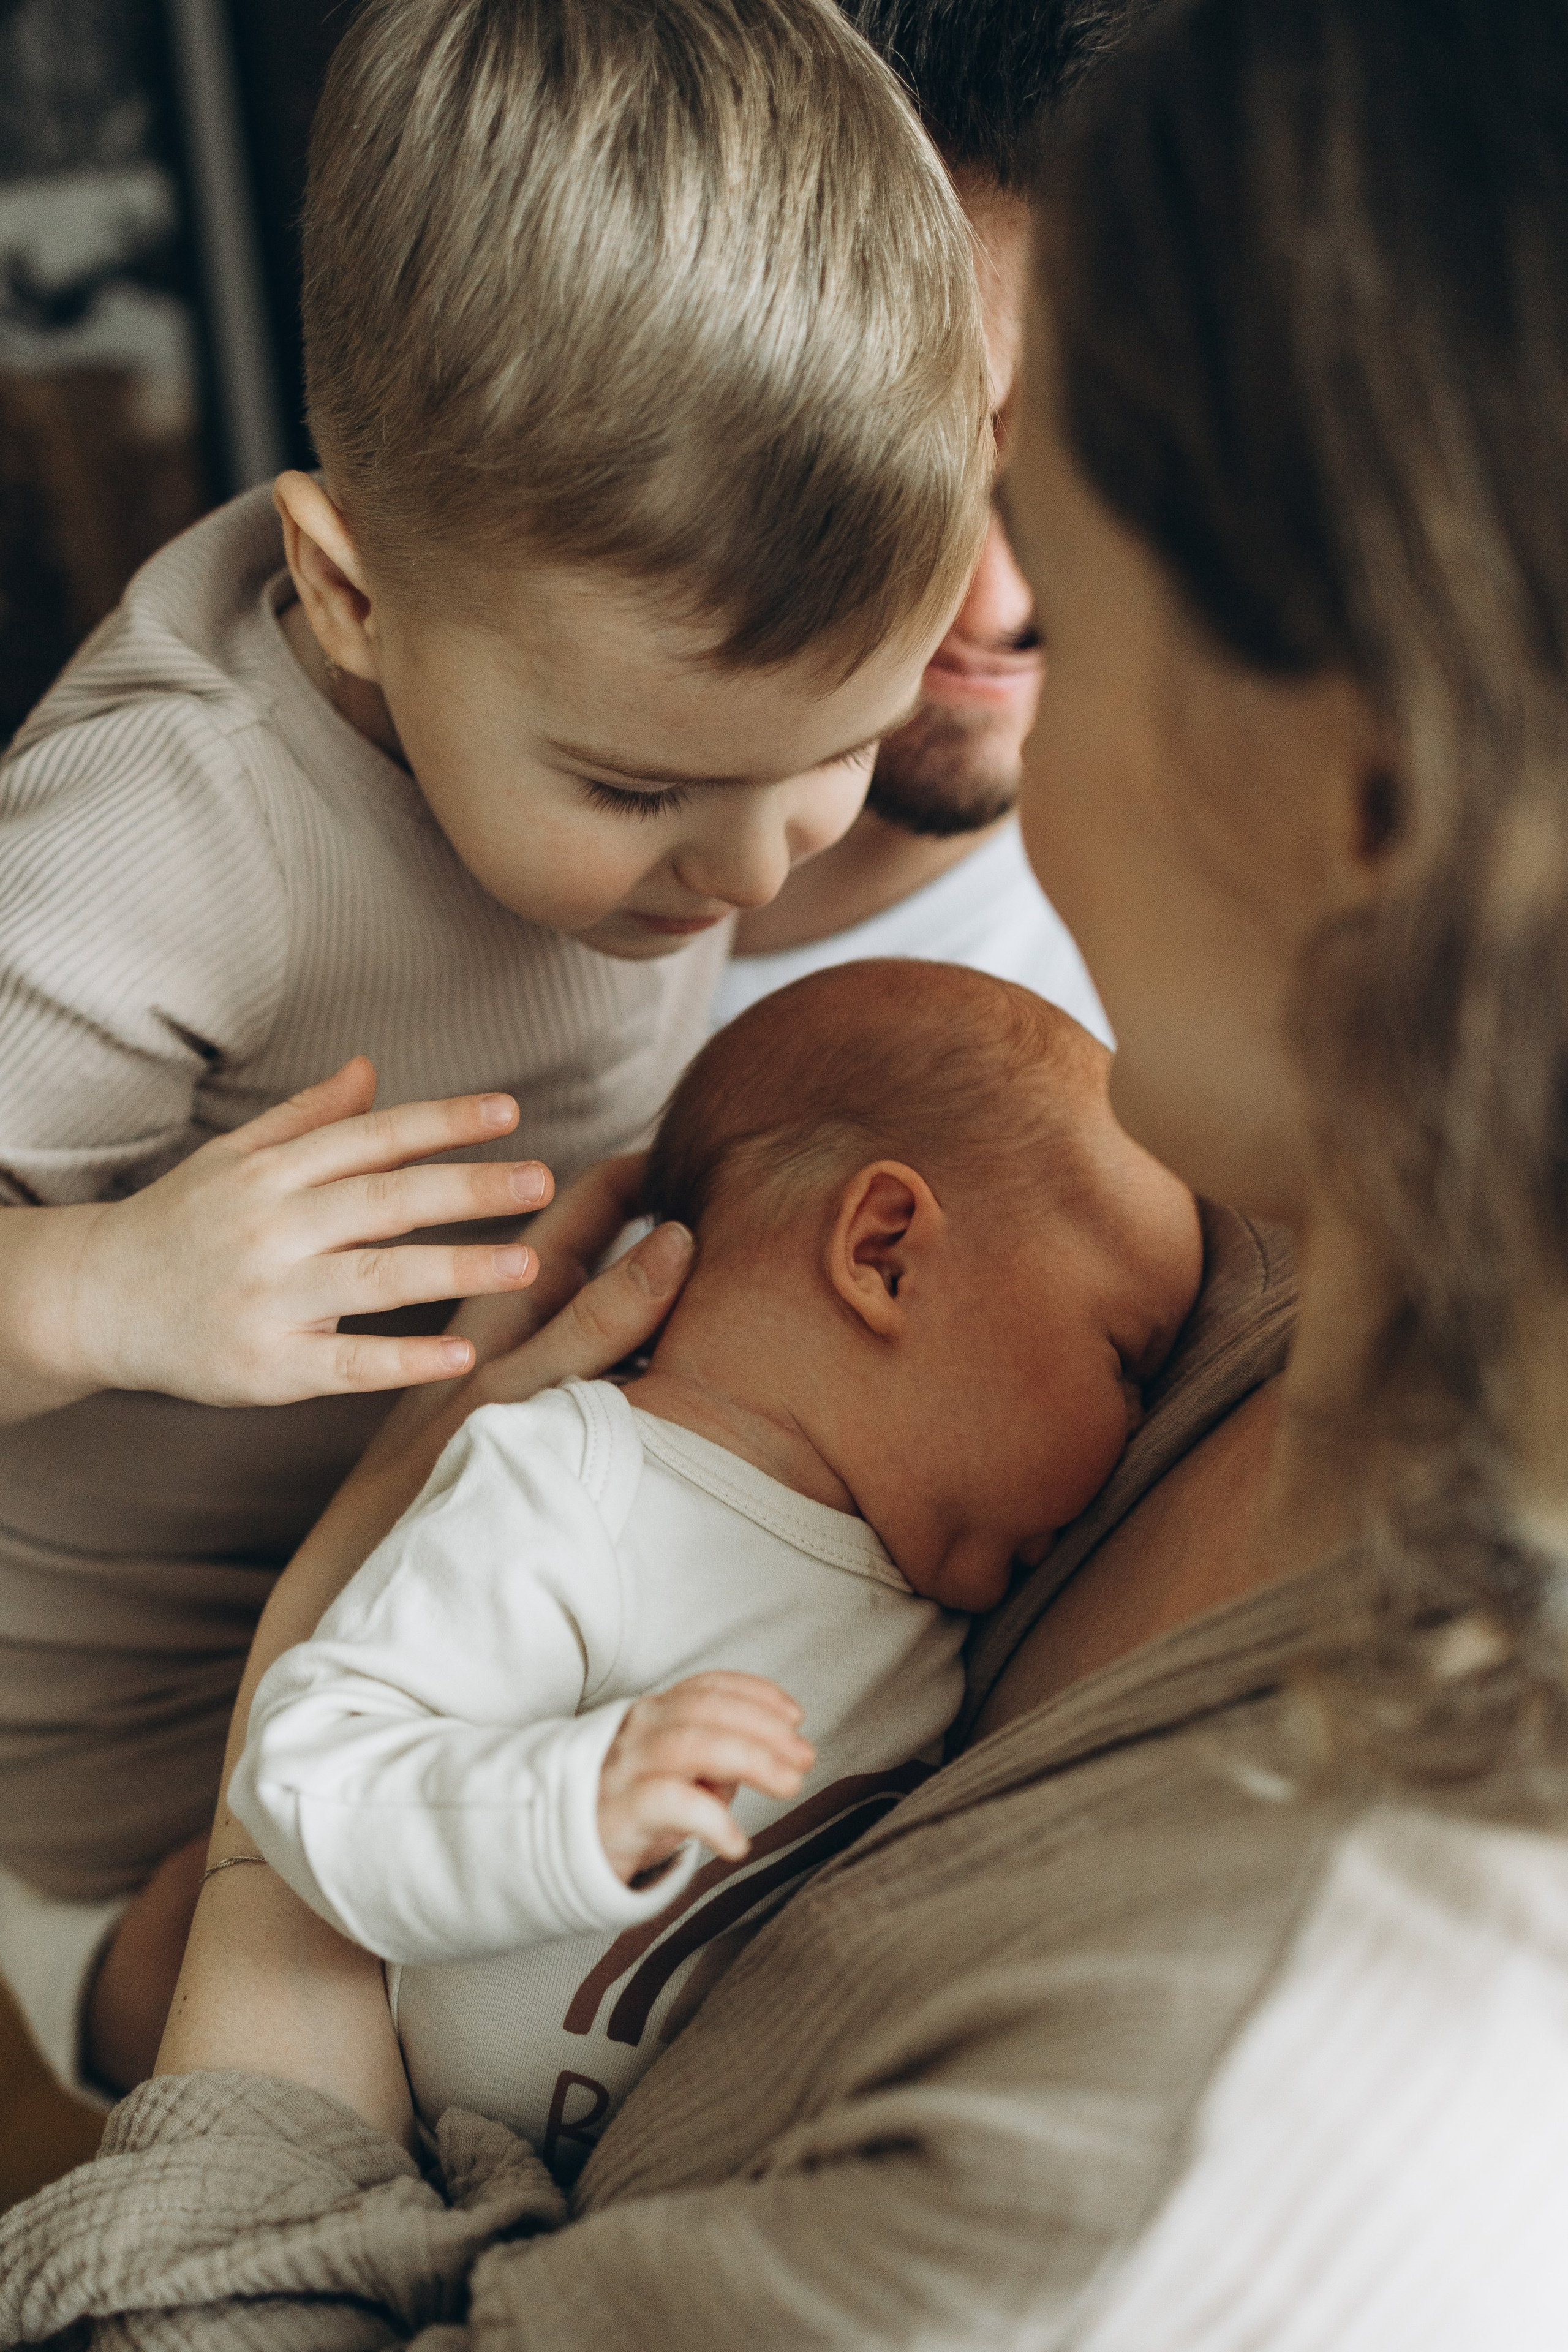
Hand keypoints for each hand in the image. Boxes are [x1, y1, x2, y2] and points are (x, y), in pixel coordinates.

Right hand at [62, 1057, 555, 1404]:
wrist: (95, 1301)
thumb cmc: (180, 1224)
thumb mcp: (233, 1157)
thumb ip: (308, 1118)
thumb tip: (371, 1069)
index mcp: (273, 1172)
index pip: (372, 1138)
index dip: (442, 1122)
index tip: (509, 1111)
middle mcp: (273, 1228)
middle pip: (385, 1200)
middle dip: (469, 1188)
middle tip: (541, 1179)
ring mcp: (270, 1298)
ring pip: (377, 1278)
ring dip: (458, 1268)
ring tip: (528, 1263)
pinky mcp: (267, 1366)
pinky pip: (346, 1364)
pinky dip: (405, 1360)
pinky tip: (463, 1354)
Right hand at [597, 1672, 814, 1882]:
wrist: (558, 1848)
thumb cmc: (632, 1809)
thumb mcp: (679, 1777)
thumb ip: (719, 1761)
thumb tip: (770, 1757)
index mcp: (654, 1714)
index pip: (707, 1687)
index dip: (755, 1693)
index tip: (795, 1715)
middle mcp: (638, 1730)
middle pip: (705, 1710)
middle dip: (763, 1728)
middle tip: (804, 1757)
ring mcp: (624, 1768)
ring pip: (689, 1744)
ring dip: (749, 1759)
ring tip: (788, 1785)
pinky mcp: (615, 1813)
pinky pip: (667, 1803)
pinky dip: (710, 1819)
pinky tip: (736, 1842)